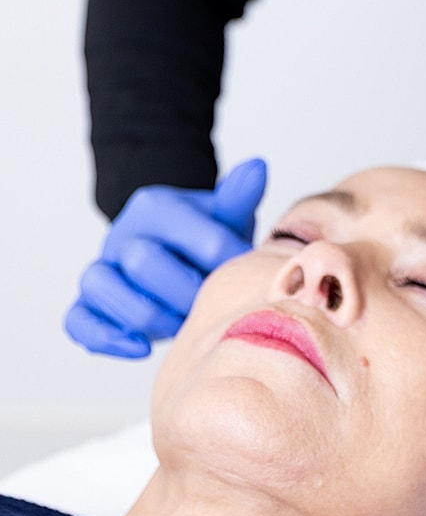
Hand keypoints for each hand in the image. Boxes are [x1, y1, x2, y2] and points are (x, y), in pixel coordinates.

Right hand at [65, 158, 266, 357]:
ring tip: (180, 325)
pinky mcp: (89, 302)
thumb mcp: (226, 213)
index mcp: (157, 206)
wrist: (175, 249)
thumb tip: (257, 167)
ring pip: (101, 287)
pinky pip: (78, 320)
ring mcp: (102, 267)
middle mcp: (122, 234)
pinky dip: (106, 337)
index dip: (230, 264)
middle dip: (185, 292)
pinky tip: (141, 348)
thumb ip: (239, 195)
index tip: (245, 275)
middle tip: (209, 304)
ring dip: (146, 315)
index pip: (201, 239)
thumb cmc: (204, 234)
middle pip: (143, 262)